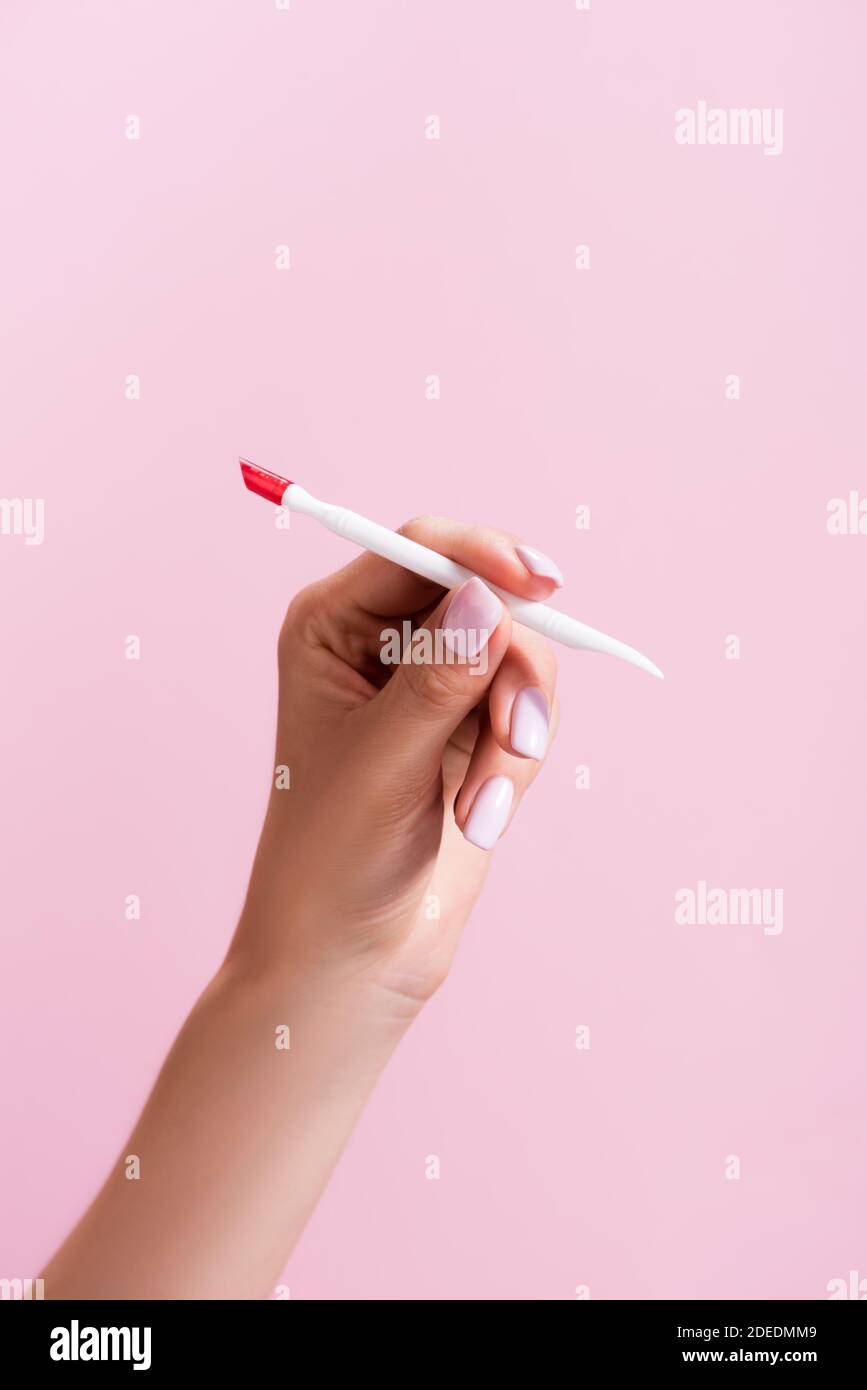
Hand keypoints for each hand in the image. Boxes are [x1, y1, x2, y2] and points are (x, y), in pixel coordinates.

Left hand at [231, 517, 559, 1008]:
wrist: (350, 955)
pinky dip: (517, 765)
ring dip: (513, 736)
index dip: (484, 555)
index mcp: (332, 625)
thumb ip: (440, 678)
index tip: (540, 583)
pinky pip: (530, 711)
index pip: (420, 551)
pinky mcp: (472, 729)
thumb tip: (489, 598)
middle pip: (487, 599)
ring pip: (520, 660)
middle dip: (509, 676)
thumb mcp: (384, 761)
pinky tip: (482, 818)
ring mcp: (432, 686)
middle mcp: (381, 642)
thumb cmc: (334, 859)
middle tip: (512, 741)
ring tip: (480, 809)